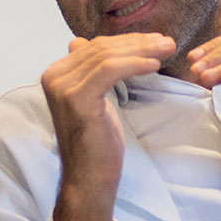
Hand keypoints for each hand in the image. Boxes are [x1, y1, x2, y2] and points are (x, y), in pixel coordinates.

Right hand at [41, 32, 176, 220]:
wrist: (88, 179)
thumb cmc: (95, 143)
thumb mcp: (91, 100)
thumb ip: (86, 72)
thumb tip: (79, 41)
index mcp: (55, 74)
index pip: (95, 47)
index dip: (128, 41)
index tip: (155, 41)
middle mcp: (53, 77)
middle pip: (101, 49)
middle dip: (138, 43)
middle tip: (167, 42)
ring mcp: (62, 88)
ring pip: (107, 57)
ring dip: (142, 50)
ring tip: (166, 50)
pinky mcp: (77, 99)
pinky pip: (110, 70)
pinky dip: (135, 64)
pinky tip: (154, 66)